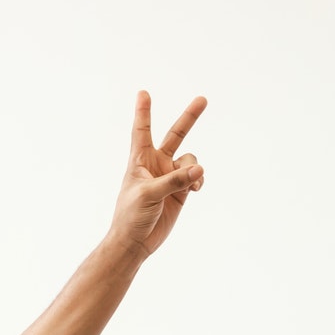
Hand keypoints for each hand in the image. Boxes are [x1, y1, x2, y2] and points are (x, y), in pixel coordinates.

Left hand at [107, 91, 206, 259]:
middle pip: (175, 135)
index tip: (143, 92)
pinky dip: (199, 179)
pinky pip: (196, 176)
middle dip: (190, 118)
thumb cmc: (131, 216)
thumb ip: (174, 180)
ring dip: (194, 169)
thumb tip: (199, 169)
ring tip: (192, 183)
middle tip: (203, 99)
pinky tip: (196, 188)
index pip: (142, 131)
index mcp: (139, 161)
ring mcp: (170, 176)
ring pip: (191, 160)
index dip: (143, 112)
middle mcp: (156, 164)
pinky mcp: (180, 189)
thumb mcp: (149, 195)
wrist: (136, 241)